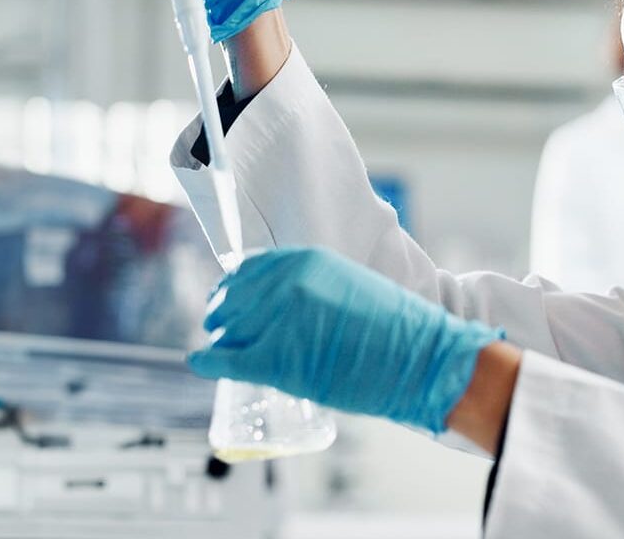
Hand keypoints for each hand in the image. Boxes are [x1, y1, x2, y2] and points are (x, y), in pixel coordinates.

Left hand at [189, 247, 501, 432]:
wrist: (421, 360)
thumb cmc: (397, 331)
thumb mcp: (351, 286)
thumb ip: (315, 287)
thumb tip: (285, 300)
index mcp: (307, 261)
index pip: (249, 269)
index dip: (234, 287)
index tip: (227, 297)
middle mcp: (288, 284)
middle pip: (233, 298)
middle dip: (222, 313)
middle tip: (219, 326)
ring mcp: (281, 320)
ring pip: (229, 329)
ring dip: (221, 338)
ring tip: (220, 348)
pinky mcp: (279, 358)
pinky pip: (229, 358)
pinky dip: (211, 361)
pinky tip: (202, 362)